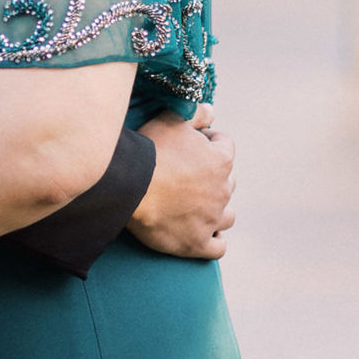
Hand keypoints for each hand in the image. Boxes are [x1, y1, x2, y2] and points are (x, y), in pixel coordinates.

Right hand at [127, 105, 235, 259]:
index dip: (209, 141)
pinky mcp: (197, 243)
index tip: (191, 144)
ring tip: (199, 207)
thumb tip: (212, 111)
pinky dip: (213, 241)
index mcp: (221, 160)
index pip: (225, 145)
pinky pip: (218, 247)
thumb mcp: (171, 119)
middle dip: (213, 176)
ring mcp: (211, 219)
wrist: (130, 186)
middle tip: (188, 175)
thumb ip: (196, 113)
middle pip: (228, 181)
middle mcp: (223, 190)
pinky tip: (203, 234)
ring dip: (218, 210)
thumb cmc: (151, 150)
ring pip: (228, 216)